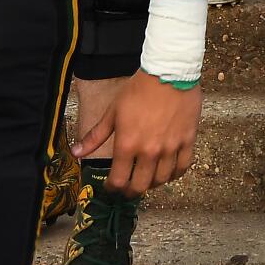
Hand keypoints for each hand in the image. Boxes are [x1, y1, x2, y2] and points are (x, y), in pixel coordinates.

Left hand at [72, 72, 201, 197]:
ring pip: (162, 180)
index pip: (119, 180)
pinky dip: (174, 174)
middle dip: (131, 191)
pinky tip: (168, 171)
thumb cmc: (138, 90)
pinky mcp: (187, 141)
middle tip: (129, 188)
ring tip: (147, 179)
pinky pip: (182, 167)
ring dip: (152, 184)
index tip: (112, 186)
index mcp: (127, 144)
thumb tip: (76, 153)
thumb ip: (95, 136)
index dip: (113, 187)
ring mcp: (170, 148)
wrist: (168, 72)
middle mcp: (149, 151)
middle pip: (141, 185)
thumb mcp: (113, 112)